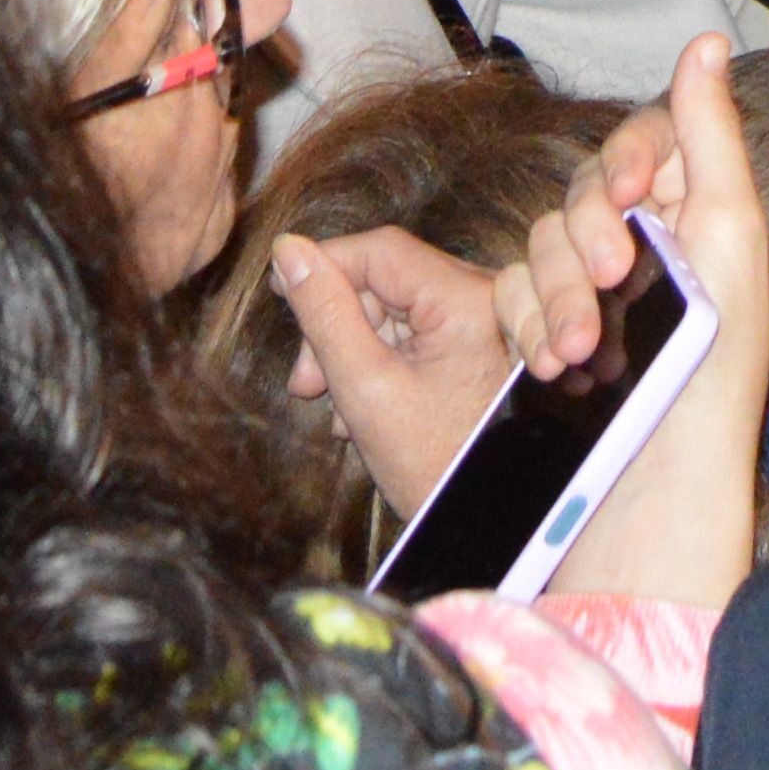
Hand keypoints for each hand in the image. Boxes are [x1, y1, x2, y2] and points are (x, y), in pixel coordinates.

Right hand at [271, 225, 520, 517]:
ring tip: (334, 406)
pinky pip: (414, 334)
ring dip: (353, 350)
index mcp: (465, 298)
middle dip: (336, 325)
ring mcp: (482, 323)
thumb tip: (288, 252)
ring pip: (393, 310)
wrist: (489, 519)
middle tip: (306, 384)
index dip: (322, 264)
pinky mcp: (474, 347)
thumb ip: (324, 316)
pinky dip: (380, 362)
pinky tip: (362, 409)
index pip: (379, 250)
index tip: (279, 291)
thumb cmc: (433, 462)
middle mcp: (483, 297)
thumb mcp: (364, 388)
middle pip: (384, 280)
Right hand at [505, 35, 768, 615]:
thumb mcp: (730, 234)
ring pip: (538, 246)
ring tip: (582, 352)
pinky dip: (527, 329)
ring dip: (556, 296)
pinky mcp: (545, 335)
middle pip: (582, 191)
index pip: (643, 142)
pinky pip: (509, 301)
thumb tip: (707, 40)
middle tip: (614, 278)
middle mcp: (643, 243)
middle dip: (590, 235)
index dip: (633, 156)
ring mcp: (590, 292)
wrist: (666, 480)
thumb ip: (708, 133)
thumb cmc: (717, 362)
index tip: (638, 191)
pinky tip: (557, 369)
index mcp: (695, 212)